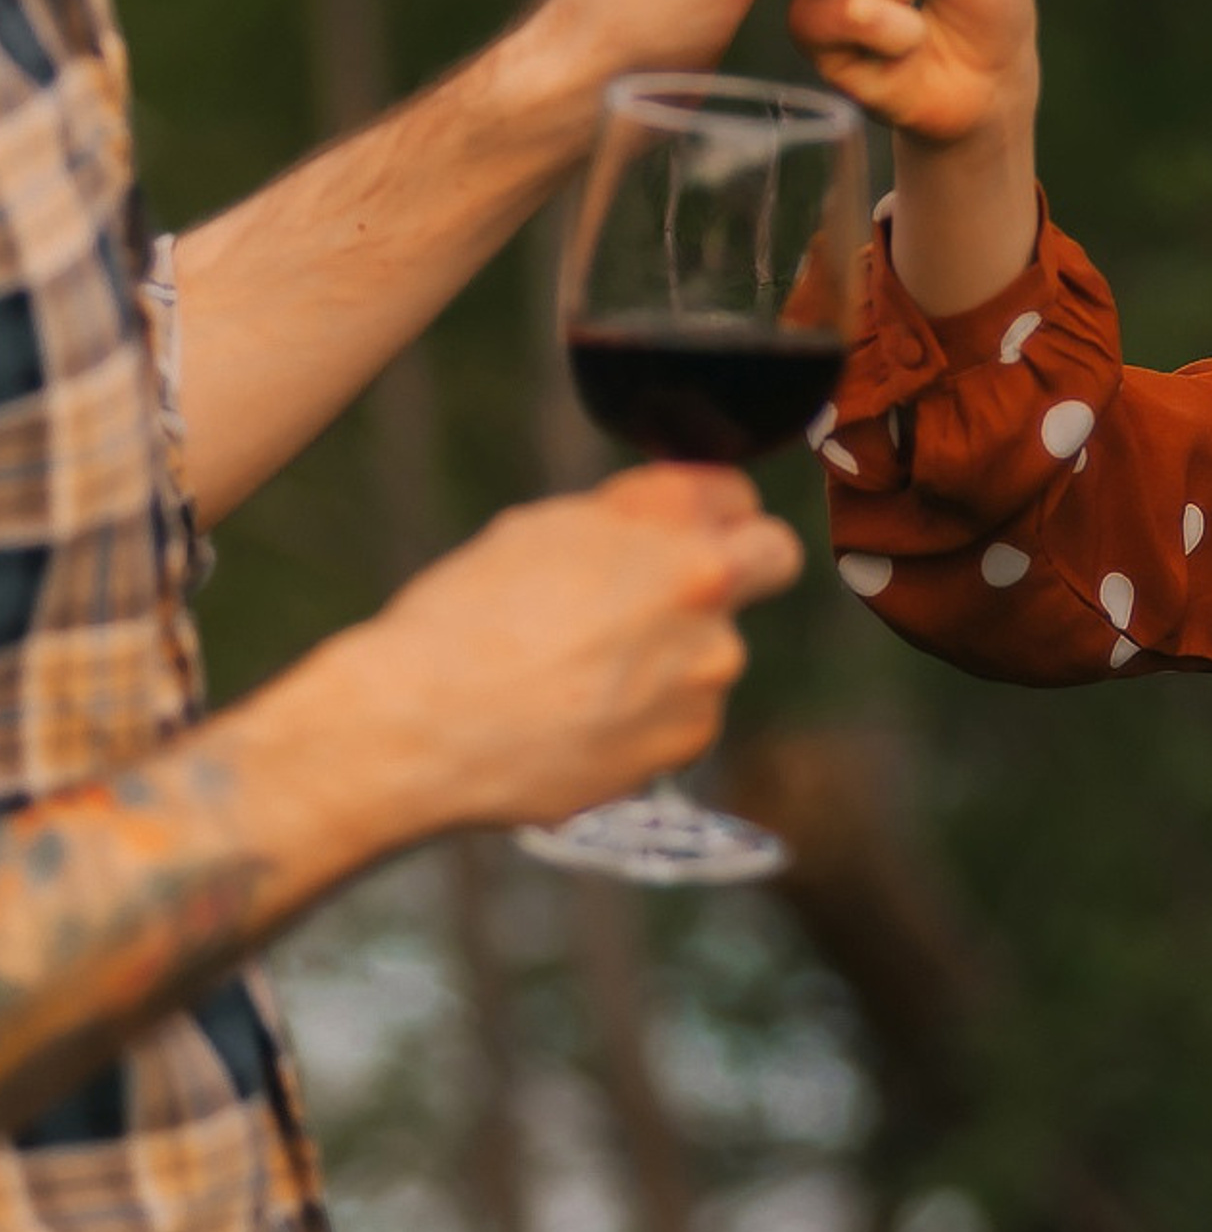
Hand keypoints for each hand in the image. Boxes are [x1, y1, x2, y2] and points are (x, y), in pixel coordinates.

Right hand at [345, 465, 803, 830]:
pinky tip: (583, 722)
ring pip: (716, 647)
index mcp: (669, 515)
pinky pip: (687, 713)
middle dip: (744, 563)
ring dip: (676, 656)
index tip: (684, 532)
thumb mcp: (541, 528)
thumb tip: (671, 520)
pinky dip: (650, 717)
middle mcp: (707, 584)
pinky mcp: (689, 737)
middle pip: (774, 557)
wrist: (418, 727)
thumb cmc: (463, 618)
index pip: (738, 494)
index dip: (709, 512)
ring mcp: (708, 667)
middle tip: (681, 591)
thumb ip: (629, 520)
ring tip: (583, 677)